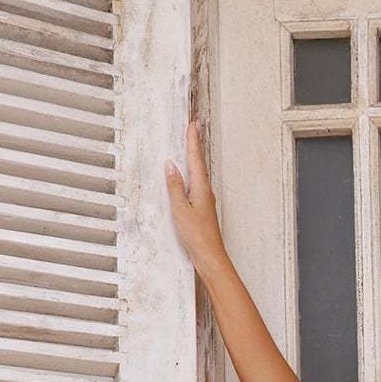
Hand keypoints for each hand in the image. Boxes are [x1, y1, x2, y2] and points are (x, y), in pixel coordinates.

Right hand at [164, 118, 223, 270]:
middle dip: (194, 145)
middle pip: (199, 163)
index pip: (195, 158)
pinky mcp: (202, 210)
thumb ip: (174, 187)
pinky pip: (196, 185)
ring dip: (194, 159)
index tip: (192, 124)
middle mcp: (205, 192)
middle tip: (193, 128)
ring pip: (198, 174)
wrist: (210, 258)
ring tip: (190, 146)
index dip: (193, 140)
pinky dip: (191, 175)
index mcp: (200, 188)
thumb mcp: (180, 209)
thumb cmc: (197, 237)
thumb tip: (171, 166)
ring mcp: (205, 201)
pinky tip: (188, 177)